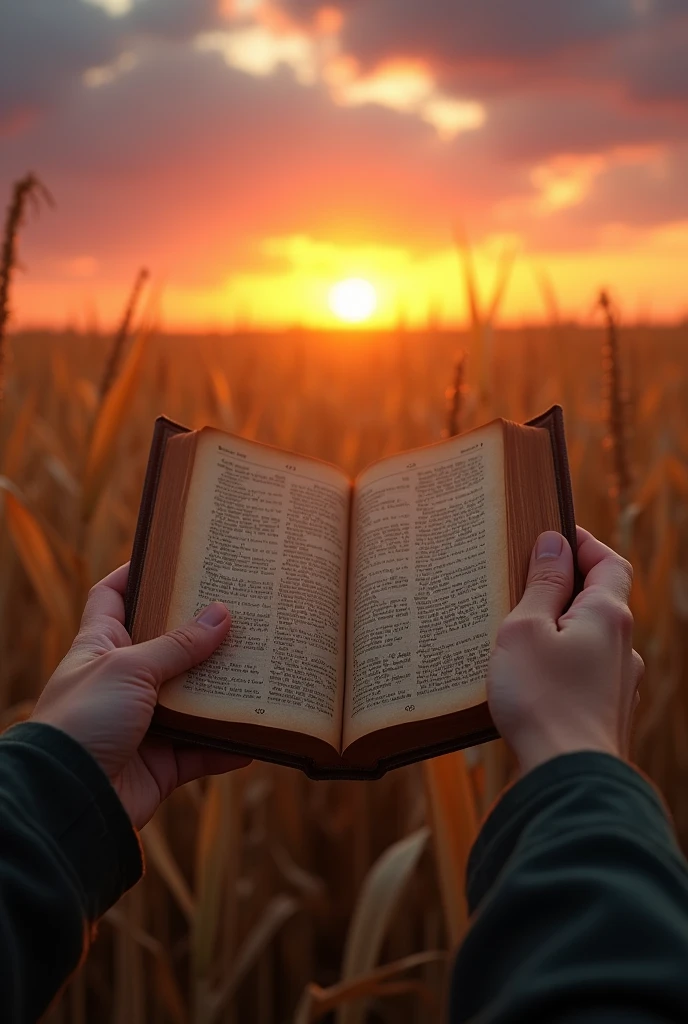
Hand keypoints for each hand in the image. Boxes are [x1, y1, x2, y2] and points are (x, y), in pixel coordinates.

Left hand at [31, 563, 249, 828]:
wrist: (66, 800)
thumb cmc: (83, 721)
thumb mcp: (129, 669)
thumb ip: (179, 645)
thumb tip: (223, 613)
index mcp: (100, 647)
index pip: (112, 597)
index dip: (137, 574)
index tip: (174, 557)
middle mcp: (122, 681)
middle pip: (168, 647)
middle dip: (203, 632)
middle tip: (243, 610)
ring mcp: (143, 723)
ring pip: (192, 699)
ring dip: (224, 690)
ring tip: (262, 669)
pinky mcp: (161, 764)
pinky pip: (203, 751)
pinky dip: (228, 746)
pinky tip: (257, 736)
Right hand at [488, 527, 643, 775]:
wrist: (567, 776)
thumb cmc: (541, 698)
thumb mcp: (526, 629)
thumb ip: (543, 584)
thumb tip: (555, 543)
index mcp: (608, 616)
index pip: (608, 562)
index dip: (583, 543)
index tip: (552, 535)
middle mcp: (623, 647)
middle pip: (600, 600)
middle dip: (564, 587)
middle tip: (523, 581)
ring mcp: (619, 684)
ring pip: (591, 640)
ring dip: (561, 630)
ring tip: (519, 634)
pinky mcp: (606, 713)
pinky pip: (585, 674)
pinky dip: (563, 664)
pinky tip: (532, 678)